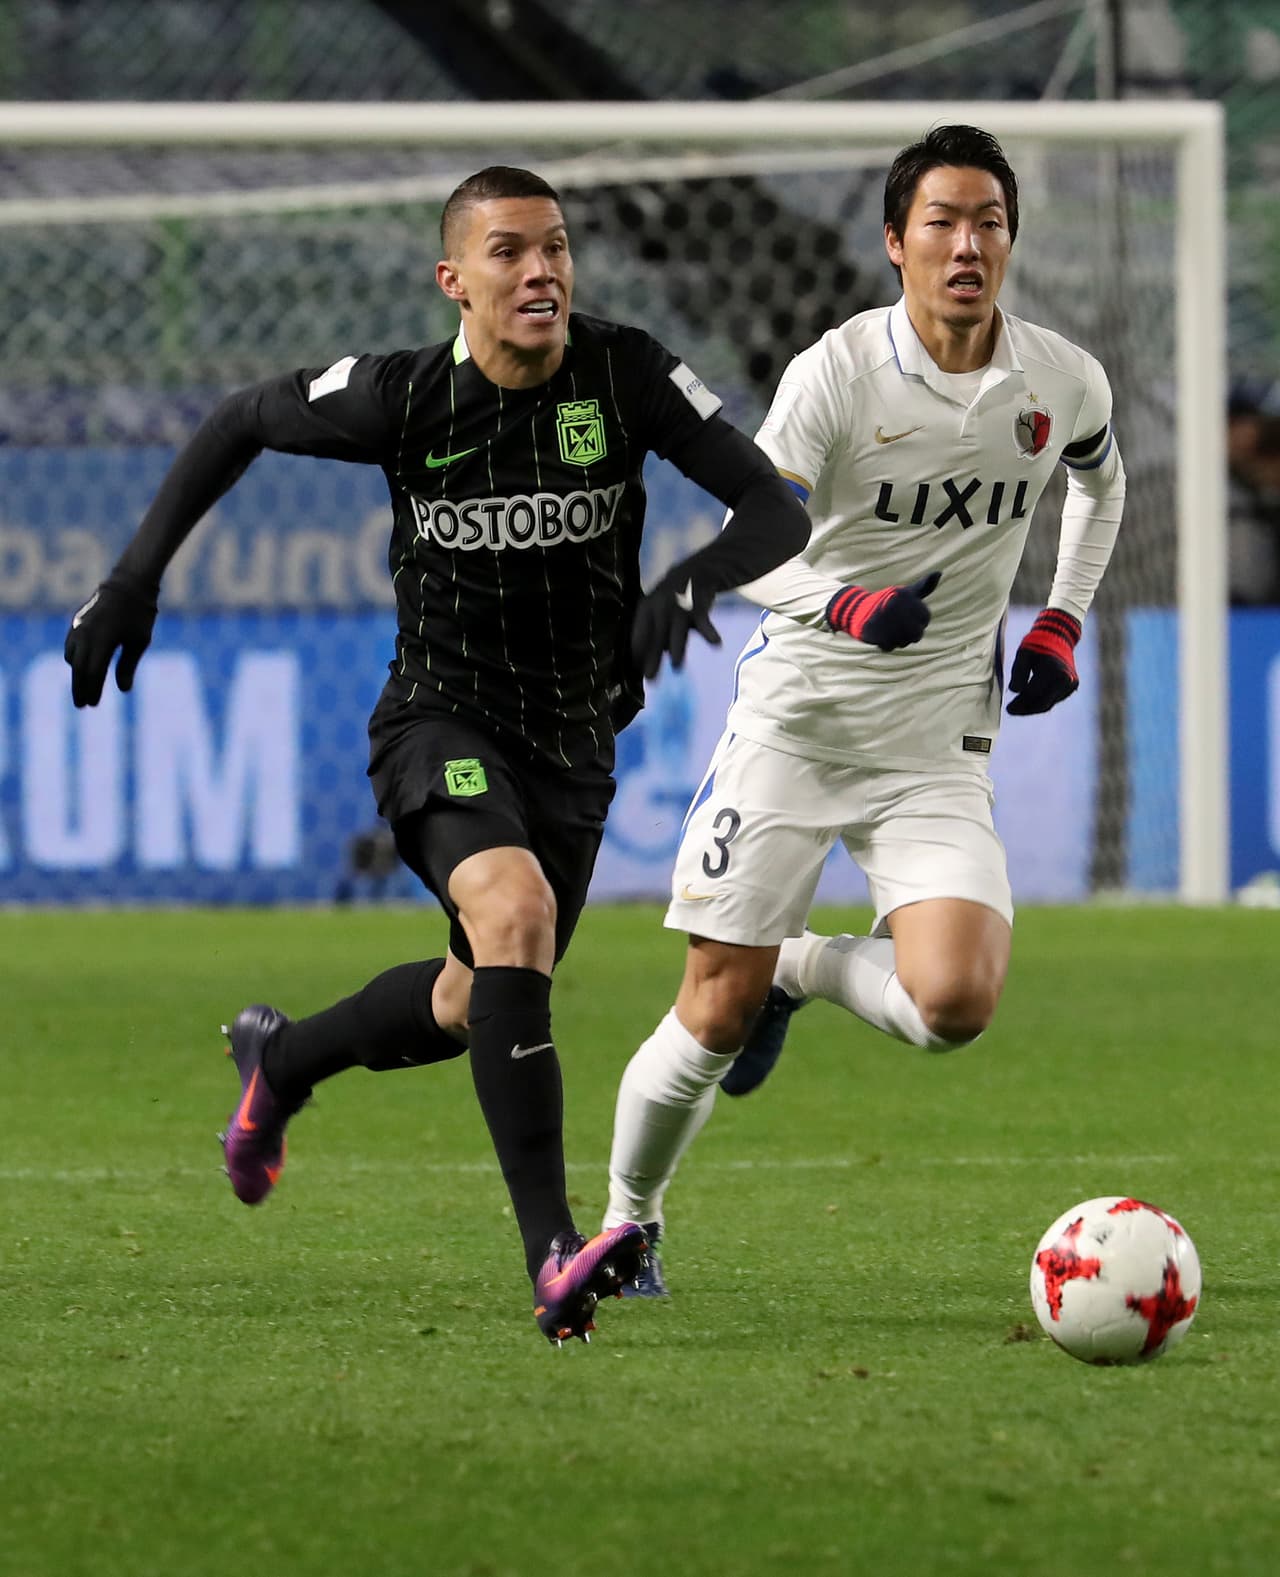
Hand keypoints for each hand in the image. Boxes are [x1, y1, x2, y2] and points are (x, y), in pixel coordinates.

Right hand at [64, 574, 158, 707]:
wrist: (129, 584)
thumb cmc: (140, 614)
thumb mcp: (139, 642)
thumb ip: (128, 666)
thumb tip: (123, 690)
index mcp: (104, 639)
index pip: (94, 672)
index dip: (93, 690)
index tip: (93, 704)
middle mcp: (87, 633)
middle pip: (78, 668)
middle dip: (80, 688)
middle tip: (82, 705)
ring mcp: (79, 626)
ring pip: (71, 657)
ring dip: (76, 674)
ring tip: (82, 689)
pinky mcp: (77, 621)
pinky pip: (70, 645)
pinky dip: (73, 659)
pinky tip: (79, 667)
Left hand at [631, 566, 720, 679]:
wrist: (696, 571)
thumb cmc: (673, 600)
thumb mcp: (657, 612)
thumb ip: (653, 635)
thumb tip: (643, 664)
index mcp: (646, 609)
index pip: (638, 635)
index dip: (637, 654)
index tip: (637, 671)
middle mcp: (660, 607)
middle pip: (655, 637)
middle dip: (652, 658)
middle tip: (650, 678)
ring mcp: (680, 606)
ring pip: (677, 630)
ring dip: (677, 648)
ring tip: (676, 666)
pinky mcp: (699, 605)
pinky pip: (704, 621)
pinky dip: (710, 633)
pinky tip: (716, 643)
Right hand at [825, 571, 940, 650]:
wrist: (856, 610)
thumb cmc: (886, 602)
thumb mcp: (906, 592)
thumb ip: (924, 586)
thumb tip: (939, 572)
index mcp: (905, 595)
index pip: (926, 618)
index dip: (918, 621)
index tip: (907, 616)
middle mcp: (897, 606)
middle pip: (918, 634)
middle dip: (909, 633)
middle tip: (898, 626)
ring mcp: (887, 621)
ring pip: (905, 643)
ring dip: (898, 640)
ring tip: (888, 630)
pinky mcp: (877, 633)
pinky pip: (891, 647)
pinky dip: (886, 645)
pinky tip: (881, 636)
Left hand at [1006, 608, 1081, 714]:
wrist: (1058, 636)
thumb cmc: (1037, 645)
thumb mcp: (1023, 655)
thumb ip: (1018, 672)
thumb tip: (1014, 691)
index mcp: (1054, 670)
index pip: (1033, 693)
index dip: (1019, 703)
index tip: (1007, 709)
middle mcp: (1066, 679)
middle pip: (1042, 703)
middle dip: (1025, 709)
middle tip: (1011, 711)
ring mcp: (1071, 685)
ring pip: (1048, 704)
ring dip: (1032, 708)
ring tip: (1017, 708)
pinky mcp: (1072, 687)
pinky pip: (1054, 699)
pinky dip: (1041, 702)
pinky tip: (1028, 702)